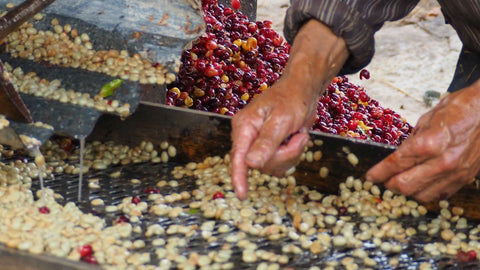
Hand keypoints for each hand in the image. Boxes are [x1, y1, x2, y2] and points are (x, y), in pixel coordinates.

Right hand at [230, 20, 348, 199]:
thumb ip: (266, 142)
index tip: (242, 194)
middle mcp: (247, 136)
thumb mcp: (282, 120)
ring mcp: (257, 143)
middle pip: (261, 164)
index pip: (238, 156)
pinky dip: (292, 154)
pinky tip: (295, 139)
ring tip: (297, 135)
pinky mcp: (268, 148)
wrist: (303, 90)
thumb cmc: (292, 98)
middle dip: (284, 155)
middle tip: (297, 137)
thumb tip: (250, 164)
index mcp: (245, 126)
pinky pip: (280, 164)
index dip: (239, 176)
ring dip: (291, 154)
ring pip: (272, 166)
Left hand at [366, 80, 479, 201]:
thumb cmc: (460, 108)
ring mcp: (455, 173)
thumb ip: (412, 140)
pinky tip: (420, 184)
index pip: (395, 164)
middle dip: (389, 185)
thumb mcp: (428, 118)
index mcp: (429, 144)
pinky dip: (426, 192)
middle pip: (405, 186)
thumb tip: (398, 155)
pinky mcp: (465, 179)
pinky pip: (440, 195)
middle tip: (382, 181)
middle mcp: (442, 163)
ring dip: (406, 192)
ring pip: (421, 195)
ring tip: (399, 183)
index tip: (369, 177)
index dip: (378, 173)